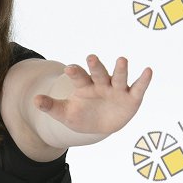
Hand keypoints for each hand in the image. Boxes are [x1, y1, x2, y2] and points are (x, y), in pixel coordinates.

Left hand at [34, 54, 152, 136]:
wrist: (99, 125)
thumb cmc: (81, 116)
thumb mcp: (65, 114)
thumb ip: (51, 106)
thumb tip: (34, 101)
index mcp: (84, 86)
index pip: (79, 77)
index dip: (74, 73)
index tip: (68, 68)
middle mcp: (101, 84)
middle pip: (98, 73)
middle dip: (96, 66)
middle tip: (91, 57)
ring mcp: (117, 89)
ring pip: (118, 77)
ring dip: (120, 69)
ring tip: (121, 60)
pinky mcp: (131, 98)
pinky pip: (138, 88)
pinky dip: (143, 80)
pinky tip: (148, 71)